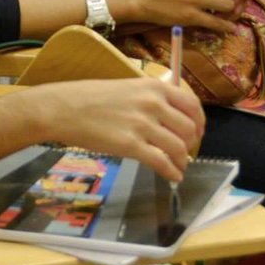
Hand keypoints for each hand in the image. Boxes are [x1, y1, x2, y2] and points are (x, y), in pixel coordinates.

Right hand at [32, 78, 204, 180]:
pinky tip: (172, 177)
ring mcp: (142, 125)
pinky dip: (172, 173)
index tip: (197, 132)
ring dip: (183, 161)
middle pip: (189, 128)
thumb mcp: (128, 87)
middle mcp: (153, 104)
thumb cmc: (91, 97)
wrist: (64, 108)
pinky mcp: (131, 146)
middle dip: (191, 144)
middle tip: (185, 151)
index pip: (192, 105)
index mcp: (154, 87)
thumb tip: (170, 116)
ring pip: (179, 148)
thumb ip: (151, 99)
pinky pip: (162, 163)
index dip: (199, 122)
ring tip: (179, 166)